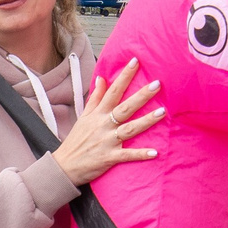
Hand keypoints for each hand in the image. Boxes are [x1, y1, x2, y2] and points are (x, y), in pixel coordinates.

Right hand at [52, 57, 164, 186]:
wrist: (64, 166)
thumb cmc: (76, 140)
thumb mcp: (83, 116)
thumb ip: (95, 97)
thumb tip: (101, 78)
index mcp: (98, 114)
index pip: (113, 91)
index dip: (124, 76)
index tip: (135, 62)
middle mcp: (104, 125)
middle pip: (125, 107)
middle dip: (141, 96)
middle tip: (157, 84)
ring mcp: (107, 141)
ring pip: (130, 129)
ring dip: (146, 121)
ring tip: (162, 112)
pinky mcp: (109, 157)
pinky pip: (127, 155)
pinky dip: (140, 154)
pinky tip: (155, 153)